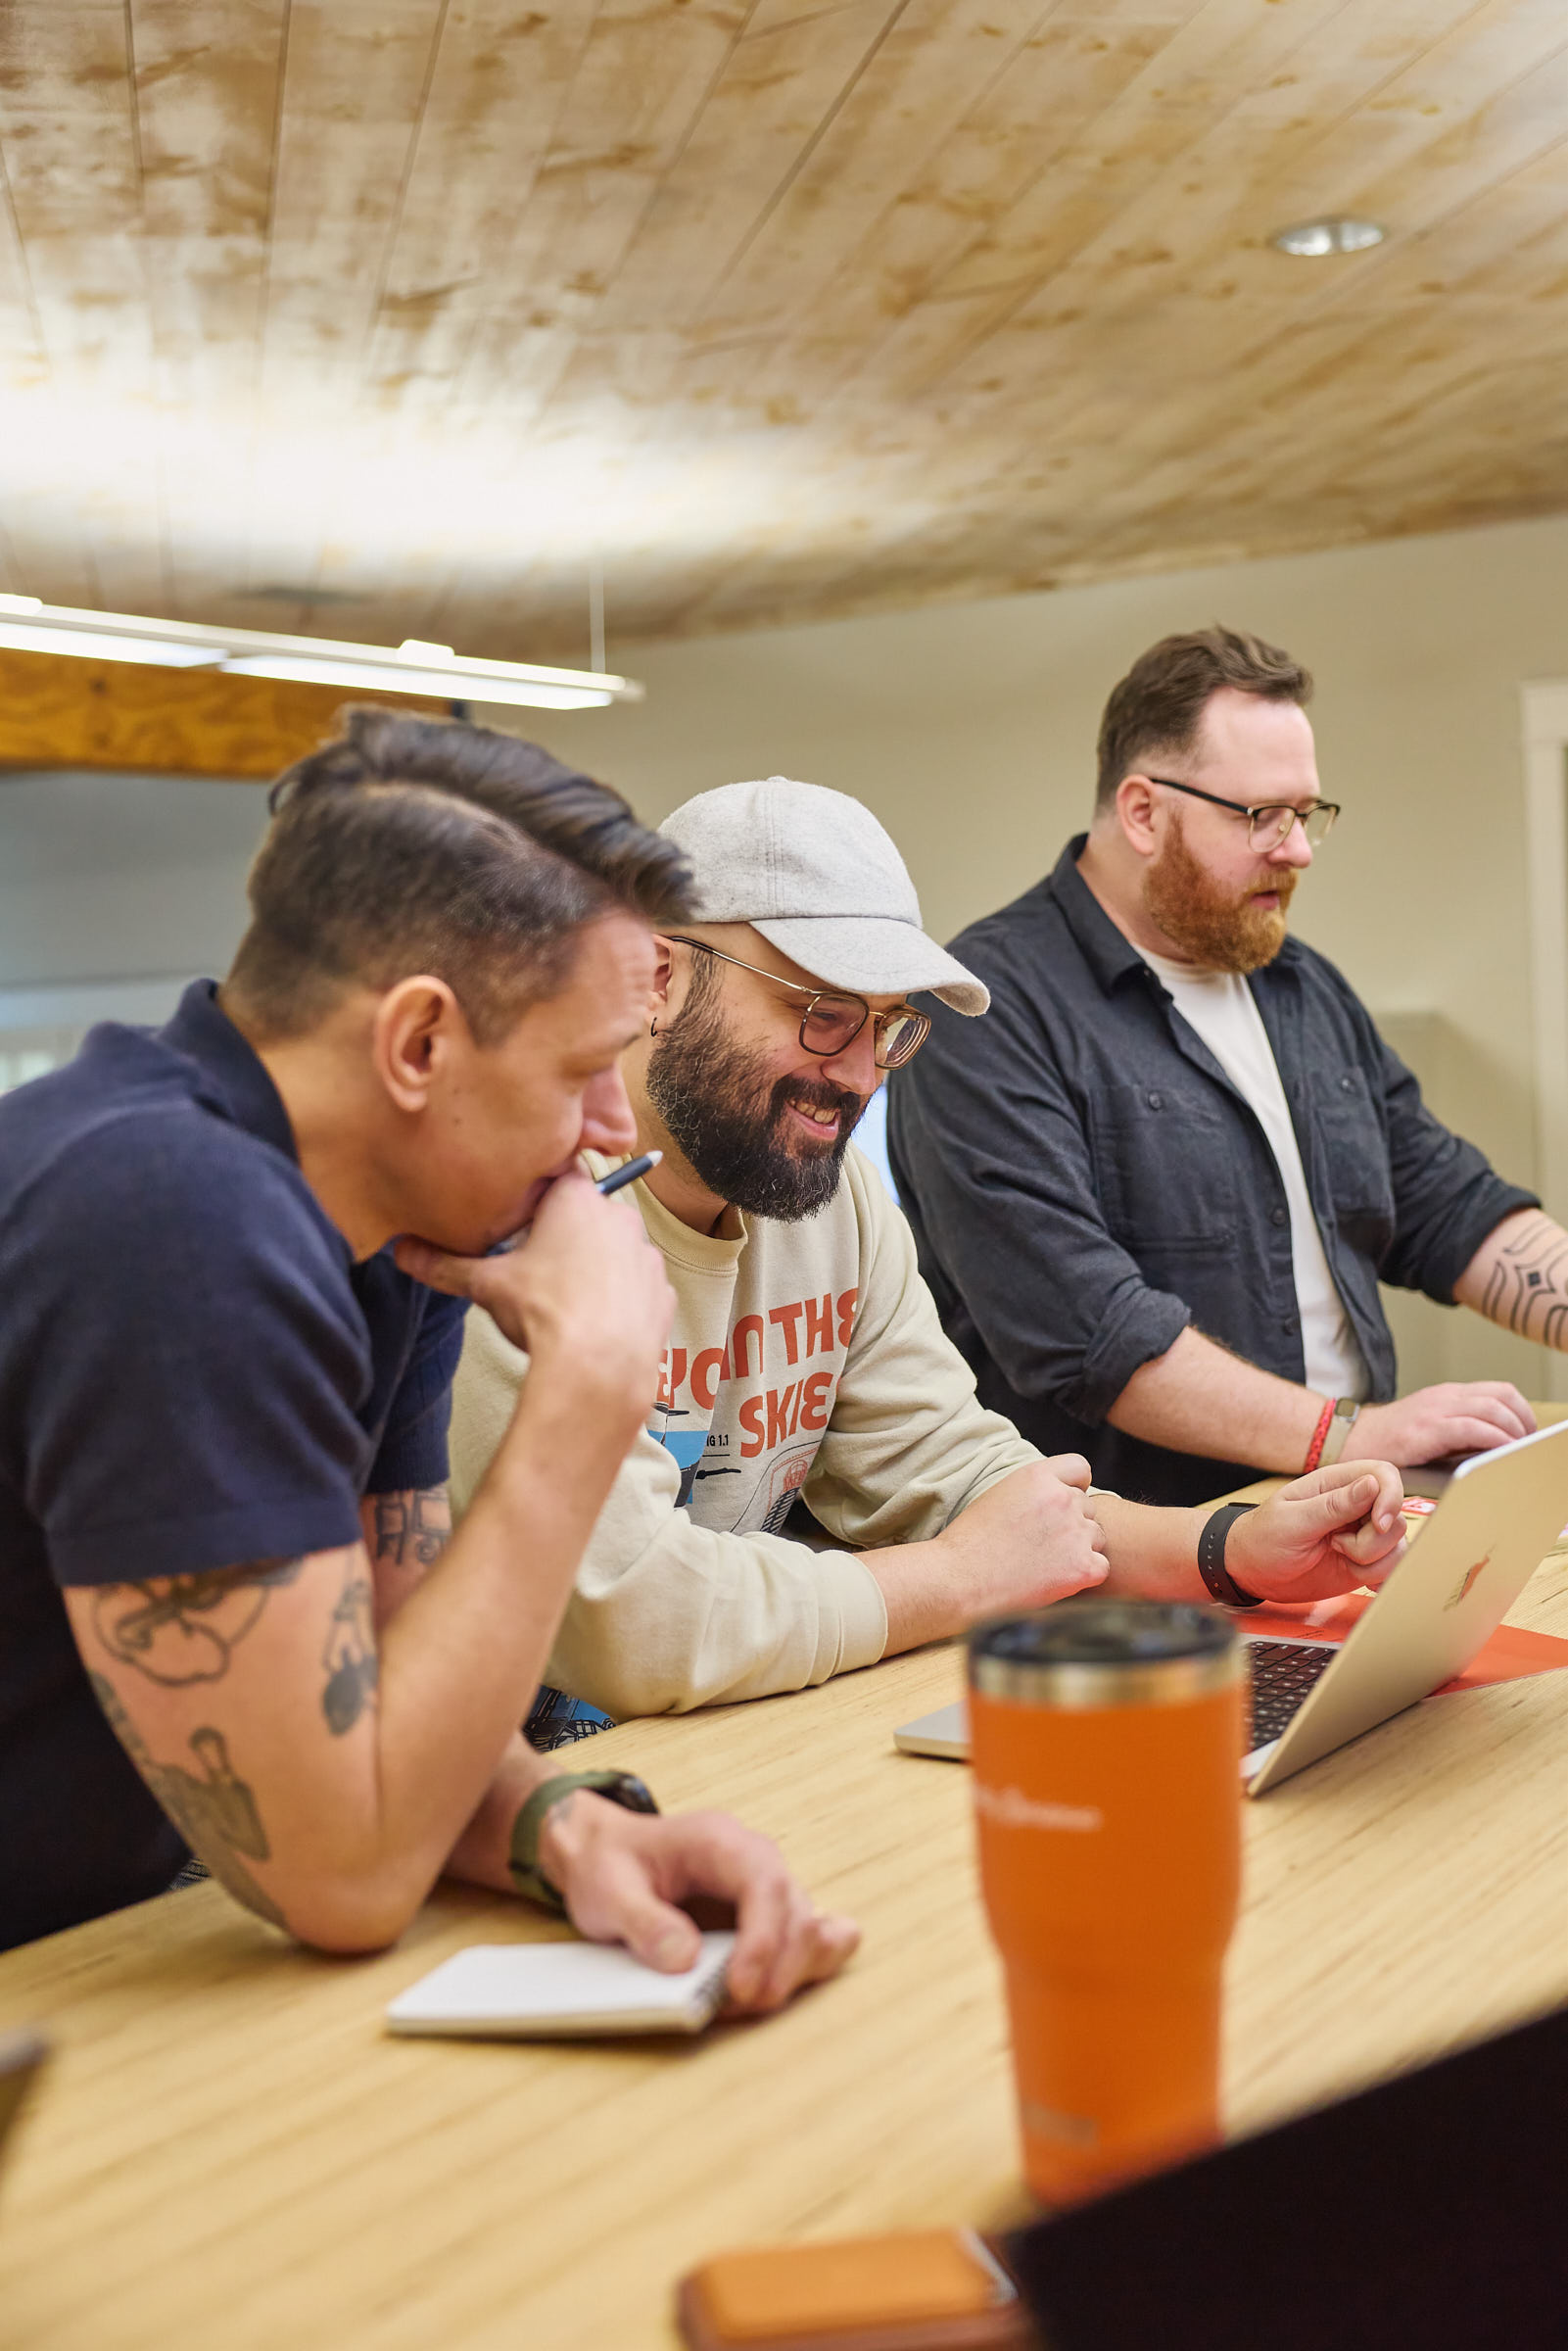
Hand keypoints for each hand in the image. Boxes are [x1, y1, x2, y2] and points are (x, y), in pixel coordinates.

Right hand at [396, 1171, 673, 1428]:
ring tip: (564, 1301)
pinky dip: (618, 1299)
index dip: (536, 1199)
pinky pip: (635, 1286)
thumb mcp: (485, 1284)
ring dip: (593, 1266)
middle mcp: (620, 1216)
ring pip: (613, 1249)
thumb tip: (400, 1251)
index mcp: (577, 1198)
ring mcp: (647, 1255)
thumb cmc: (544, 1313)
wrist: (599, 1368)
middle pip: (586, 1213)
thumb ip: (443, 1264)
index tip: (520, 1224)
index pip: (556, 1176)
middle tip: (534, 1267)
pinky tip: (594, 1322)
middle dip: (562, 1234)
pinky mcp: (662, 1292)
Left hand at [538, 1792, 860, 2013]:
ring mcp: (766, 1890)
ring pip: (810, 1931)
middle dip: (777, 1969)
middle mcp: (755, 1860)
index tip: (740, 1987)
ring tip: (739, 2004)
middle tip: (735, 2006)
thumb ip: (644, 1922)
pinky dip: (804, 1968)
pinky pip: (810, 1940)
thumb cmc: (610, 1864)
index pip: (764, 1883)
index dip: (762, 1940)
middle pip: (796, 1912)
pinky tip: (776, 1987)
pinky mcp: (767, 1918)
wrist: (605, 1854)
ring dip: (787, 1975)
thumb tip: (686, 1960)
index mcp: (719, 1841)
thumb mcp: (608, 1890)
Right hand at [938, 1455, 1110, 1618]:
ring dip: (1080, 1548)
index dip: (1074, 1487)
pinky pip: (1101, 1566)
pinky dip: (1085, 1575)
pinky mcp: (1083, 1567)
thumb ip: (1034, 1489)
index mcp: (1039, 1476)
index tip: (1062, 1505)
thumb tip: (1057, 1495)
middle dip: (1073, 1522)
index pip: (1080, 1468)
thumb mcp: (1000, 1494)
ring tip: (1046, 1563)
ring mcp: (1075, 1533)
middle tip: (1044, 1543)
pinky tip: (1058, 1579)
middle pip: (1089, 1507)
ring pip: (1097, 1536)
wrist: (959, 1580)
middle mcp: (1062, 1499)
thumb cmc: (970, 1542)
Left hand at [1226, 1459, 1407, 1602]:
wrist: (1252, 1572)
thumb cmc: (1263, 1538)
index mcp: (1335, 1484)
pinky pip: (1391, 1566)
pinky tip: (1353, 1573)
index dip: (1391, 1497)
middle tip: (1336, 1544)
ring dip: (1371, 1560)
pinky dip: (1377, 1575)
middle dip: (1373, 1539)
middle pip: (1396, 1515)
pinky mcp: (1365, 1560)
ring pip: (1397, 1544)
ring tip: (1337, 1555)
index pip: (1383, 1474)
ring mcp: (1361, 1534)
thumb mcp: (1293, 1521)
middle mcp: (1355, 1506)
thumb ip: (1333, 1505)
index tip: (1378, 1523)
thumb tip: (1372, 1484)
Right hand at [1346, 1384, 1533, 1466]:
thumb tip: (1496, 1448)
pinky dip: (1494, 1439)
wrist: (1349, 1441)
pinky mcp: (1427, 1430)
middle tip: (1527, 1444)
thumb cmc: (1389, 1442)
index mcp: (1447, 1394)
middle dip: (1523, 1421)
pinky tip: (1499, 1453)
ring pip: (1492, 1409)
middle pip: (1502, 1396)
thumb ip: (1459, 1429)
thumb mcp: (1429, 1426)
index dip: (1522, 1410)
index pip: (1498, 1391)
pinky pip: (1473, 1429)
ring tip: (1517, 1451)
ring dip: (1513, 1431)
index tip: (1527, 1432)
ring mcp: (1435, 1410)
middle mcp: (1444, 1397)